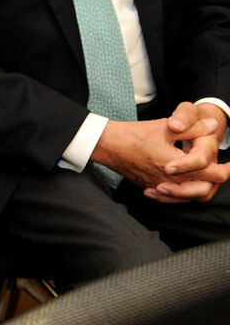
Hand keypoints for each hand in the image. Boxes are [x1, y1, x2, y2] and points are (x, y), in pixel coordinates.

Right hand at [92, 108, 228, 200]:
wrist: (107, 145)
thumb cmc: (134, 134)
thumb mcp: (165, 127)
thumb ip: (191, 128)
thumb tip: (212, 125)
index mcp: (177, 165)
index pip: (211, 173)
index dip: (226, 169)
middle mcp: (170, 181)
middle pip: (204, 189)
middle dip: (217, 180)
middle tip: (223, 170)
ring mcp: (159, 186)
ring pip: (189, 196)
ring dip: (201, 189)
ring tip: (206, 178)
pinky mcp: (150, 188)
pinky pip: (172, 198)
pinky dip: (182, 194)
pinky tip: (182, 186)